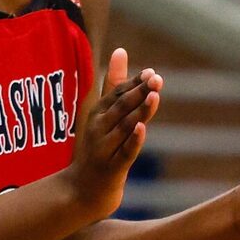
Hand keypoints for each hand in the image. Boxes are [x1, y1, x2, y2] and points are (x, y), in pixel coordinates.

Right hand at [60, 47, 160, 216]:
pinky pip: (124, 152)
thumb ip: (113, 83)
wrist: (83, 189)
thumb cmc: (97, 147)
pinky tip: (142, 128)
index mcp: (98, 114)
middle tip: (156, 79)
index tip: (150, 73)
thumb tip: (121, 50)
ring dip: (139, 112)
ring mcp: (104, 148)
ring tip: (153, 97)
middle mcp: (99, 128)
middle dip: (138, 93)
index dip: (134, 83)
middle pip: (121, 108)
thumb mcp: (103, 113)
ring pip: (124, 127)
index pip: (117, 94)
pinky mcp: (112, 168)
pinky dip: (132, 140)